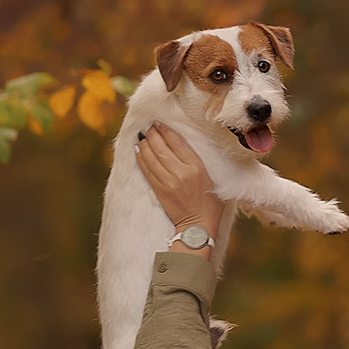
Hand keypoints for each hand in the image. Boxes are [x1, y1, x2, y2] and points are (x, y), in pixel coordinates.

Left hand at [135, 123, 224, 243]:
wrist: (198, 226)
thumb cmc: (210, 201)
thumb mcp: (210, 176)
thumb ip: (197, 159)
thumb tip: (178, 142)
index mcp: (197, 167)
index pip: (177, 142)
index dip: (165, 130)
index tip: (159, 123)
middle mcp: (181, 173)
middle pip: (161, 147)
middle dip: (152, 134)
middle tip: (149, 126)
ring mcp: (168, 182)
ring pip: (151, 157)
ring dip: (144, 143)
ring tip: (142, 135)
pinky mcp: (159, 191)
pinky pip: (146, 170)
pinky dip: (141, 158)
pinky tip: (138, 149)